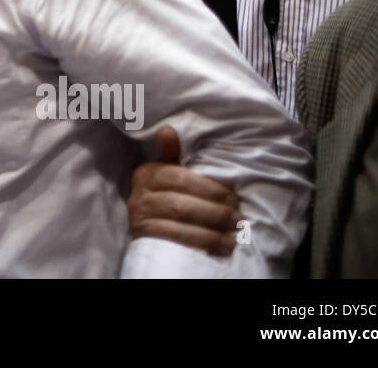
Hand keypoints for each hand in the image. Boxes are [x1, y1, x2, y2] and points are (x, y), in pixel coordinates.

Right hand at [128, 127, 241, 255]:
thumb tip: (167, 129)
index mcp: (146, 174)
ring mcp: (140, 218)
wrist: (148, 232)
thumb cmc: (165, 196)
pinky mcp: (145, 240)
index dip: (210, 189)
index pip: (181, 178)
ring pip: (181, 224)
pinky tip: (217, 248)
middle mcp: (139, 195)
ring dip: (212, 232)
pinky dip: (199, 245)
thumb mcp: (167, 173)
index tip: (233, 197)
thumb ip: (171, 154)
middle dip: (216, 213)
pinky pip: (176, 242)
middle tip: (238, 219)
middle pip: (182, 204)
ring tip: (233, 237)